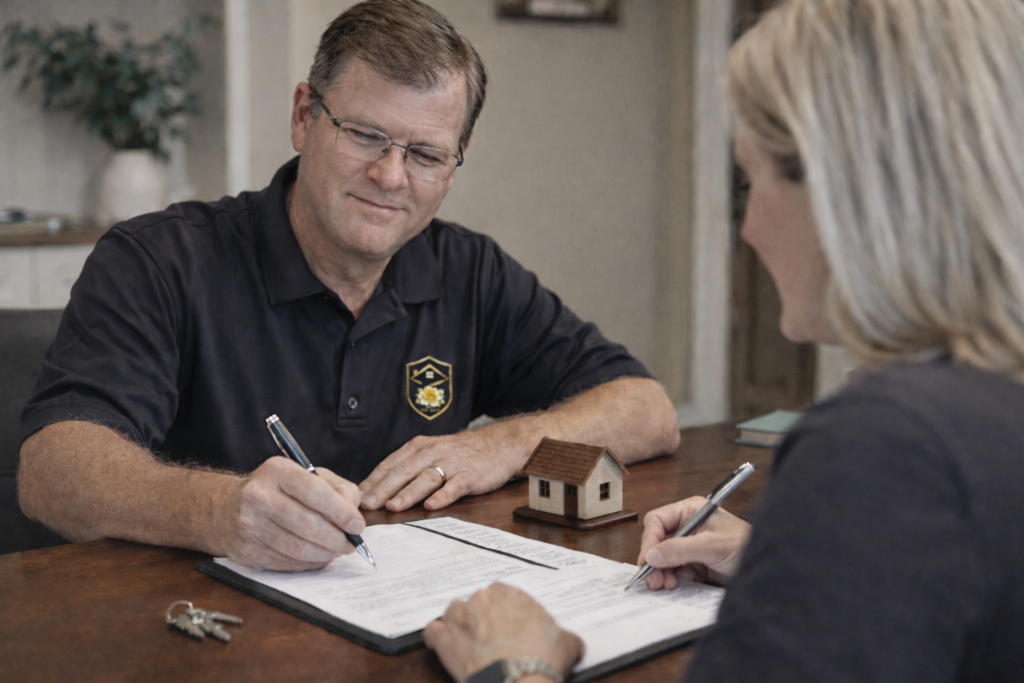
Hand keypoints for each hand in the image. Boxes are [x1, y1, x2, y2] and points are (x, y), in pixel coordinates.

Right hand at [215, 456, 365, 570]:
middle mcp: (258, 495)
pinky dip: (307, 564)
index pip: (315, 492)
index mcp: (276, 471)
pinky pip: (285, 562)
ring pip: (296, 547)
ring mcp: (249, 525)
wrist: (225, 509)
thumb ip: (336, 487)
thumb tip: (353, 512)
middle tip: (350, 545)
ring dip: (323, 554)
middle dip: (335, 538)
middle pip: (306, 523)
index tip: (357, 526)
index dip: (341, 512)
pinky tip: (317, 558)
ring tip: (336, 552)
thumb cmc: (276, 490)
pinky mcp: (246, 550)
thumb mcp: (305, 475)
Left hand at [359, 429, 519, 511]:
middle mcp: (433, 452)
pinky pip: (455, 486)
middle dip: (383, 489)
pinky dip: (443, 496)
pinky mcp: (471, 475)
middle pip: (404, 471)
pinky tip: (432, 505)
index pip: (390, 464)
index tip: (356, 496)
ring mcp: (453, 463)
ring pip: (426, 477)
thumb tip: (380, 488)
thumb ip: (410, 466)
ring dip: (409, 492)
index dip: (373, 480)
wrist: (501, 444)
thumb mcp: (433, 451)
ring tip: (394, 506)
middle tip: (367, 505)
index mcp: (420, 447)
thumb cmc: (462, 452)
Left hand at [424, 583, 584, 681]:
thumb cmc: (543, 660)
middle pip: (476, 601)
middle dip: (480, 616)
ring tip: (465, 640)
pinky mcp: (444, 638)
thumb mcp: (568, 645)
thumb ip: (566, 638)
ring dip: (457, 623)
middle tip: (489, 636)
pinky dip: (436, 638)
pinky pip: (432, 632)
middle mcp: (483, 599)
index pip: (500, 592)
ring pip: (452, 611)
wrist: (519, 682)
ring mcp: (460, 617)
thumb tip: (573, 644)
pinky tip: (442, 646)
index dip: (502, 609)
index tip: (506, 622)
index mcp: (511, 594)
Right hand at [638, 496, 751, 588]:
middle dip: (655, 560)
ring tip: (665, 584)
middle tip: (654, 579)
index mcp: (690, 511)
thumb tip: (652, 555)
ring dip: (662, 572)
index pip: (658, 521)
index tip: (648, 560)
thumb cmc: (746, 545)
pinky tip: (676, 584)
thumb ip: (681, 549)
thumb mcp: (712, 546)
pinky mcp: (694, 563)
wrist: (767, 569)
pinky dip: (672, 579)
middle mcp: (687, 526)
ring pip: (663, 558)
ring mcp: (690, 546)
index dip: (650, 540)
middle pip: (658, 541)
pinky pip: (674, 570)